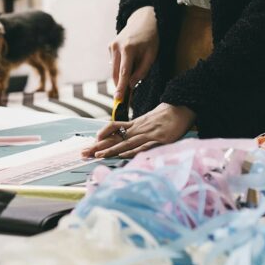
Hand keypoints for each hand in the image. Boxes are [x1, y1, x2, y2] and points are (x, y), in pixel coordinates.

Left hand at [81, 103, 195, 158]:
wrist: (181, 108)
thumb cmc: (165, 117)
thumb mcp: (148, 123)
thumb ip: (138, 131)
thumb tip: (127, 142)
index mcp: (134, 125)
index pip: (113, 128)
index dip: (102, 135)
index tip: (91, 142)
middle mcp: (138, 129)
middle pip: (114, 138)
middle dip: (98, 146)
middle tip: (83, 153)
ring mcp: (147, 134)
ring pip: (126, 143)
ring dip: (111, 150)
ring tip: (98, 156)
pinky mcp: (159, 139)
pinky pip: (143, 146)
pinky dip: (133, 151)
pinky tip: (123, 155)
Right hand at [110, 6, 158, 103]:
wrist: (143, 19)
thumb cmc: (150, 38)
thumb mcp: (152, 55)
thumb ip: (142, 71)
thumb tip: (132, 84)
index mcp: (128, 49)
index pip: (124, 73)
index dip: (121, 87)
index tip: (118, 99)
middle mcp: (116, 47)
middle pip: (116, 73)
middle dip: (121, 85)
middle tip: (127, 97)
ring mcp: (111, 46)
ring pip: (114, 70)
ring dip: (122, 75)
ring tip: (135, 68)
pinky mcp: (110, 47)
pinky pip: (115, 63)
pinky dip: (121, 67)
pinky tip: (130, 59)